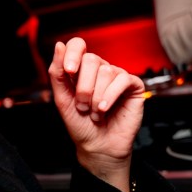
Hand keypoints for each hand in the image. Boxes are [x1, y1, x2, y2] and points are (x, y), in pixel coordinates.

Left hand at [49, 38, 145, 190]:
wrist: (97, 146)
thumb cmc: (80, 124)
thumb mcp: (62, 99)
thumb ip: (58, 73)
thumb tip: (59, 45)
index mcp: (81, 70)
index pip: (78, 45)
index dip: (73, 53)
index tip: (69, 71)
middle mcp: (99, 70)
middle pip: (91, 60)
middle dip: (83, 87)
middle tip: (82, 106)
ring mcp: (117, 77)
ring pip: (106, 71)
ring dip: (96, 97)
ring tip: (94, 112)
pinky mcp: (133, 86)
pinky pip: (122, 80)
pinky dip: (110, 96)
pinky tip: (104, 109)